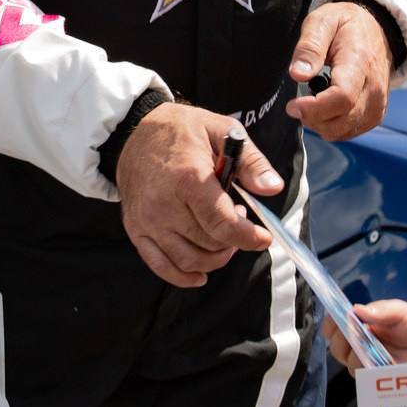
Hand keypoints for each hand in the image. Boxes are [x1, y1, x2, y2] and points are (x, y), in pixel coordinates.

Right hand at [116, 103, 283, 288]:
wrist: (134, 130)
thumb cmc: (183, 130)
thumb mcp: (222, 131)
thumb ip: (251, 162)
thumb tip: (272, 188)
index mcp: (187, 178)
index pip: (222, 224)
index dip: (248, 237)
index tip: (264, 238)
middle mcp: (163, 204)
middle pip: (209, 244)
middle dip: (233, 240)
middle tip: (237, 218)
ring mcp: (146, 220)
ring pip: (189, 260)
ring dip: (214, 258)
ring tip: (221, 236)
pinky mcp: (135, 229)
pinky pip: (160, 265)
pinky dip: (183, 277)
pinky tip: (200, 274)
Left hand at [286, 1, 391, 139]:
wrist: (376, 30)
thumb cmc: (346, 25)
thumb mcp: (323, 21)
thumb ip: (309, 47)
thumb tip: (298, 74)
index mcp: (360, 63)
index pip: (341, 98)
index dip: (313, 108)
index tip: (292, 105)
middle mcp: (375, 88)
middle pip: (340, 121)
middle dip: (311, 117)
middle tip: (300, 100)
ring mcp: (378, 104)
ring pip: (342, 131)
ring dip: (320, 122)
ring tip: (315, 98)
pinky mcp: (376, 114)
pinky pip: (349, 132)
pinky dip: (332, 125)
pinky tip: (326, 106)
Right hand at [322, 299, 406, 372]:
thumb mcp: (401, 311)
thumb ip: (381, 309)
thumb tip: (356, 310)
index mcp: (358, 326)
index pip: (333, 326)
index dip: (331, 323)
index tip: (339, 319)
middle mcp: (358, 346)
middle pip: (336, 347)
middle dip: (344, 339)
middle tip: (358, 332)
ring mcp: (366, 363)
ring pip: (349, 363)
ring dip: (359, 355)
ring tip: (374, 348)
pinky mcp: (377, 379)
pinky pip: (366, 378)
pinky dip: (371, 369)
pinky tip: (382, 362)